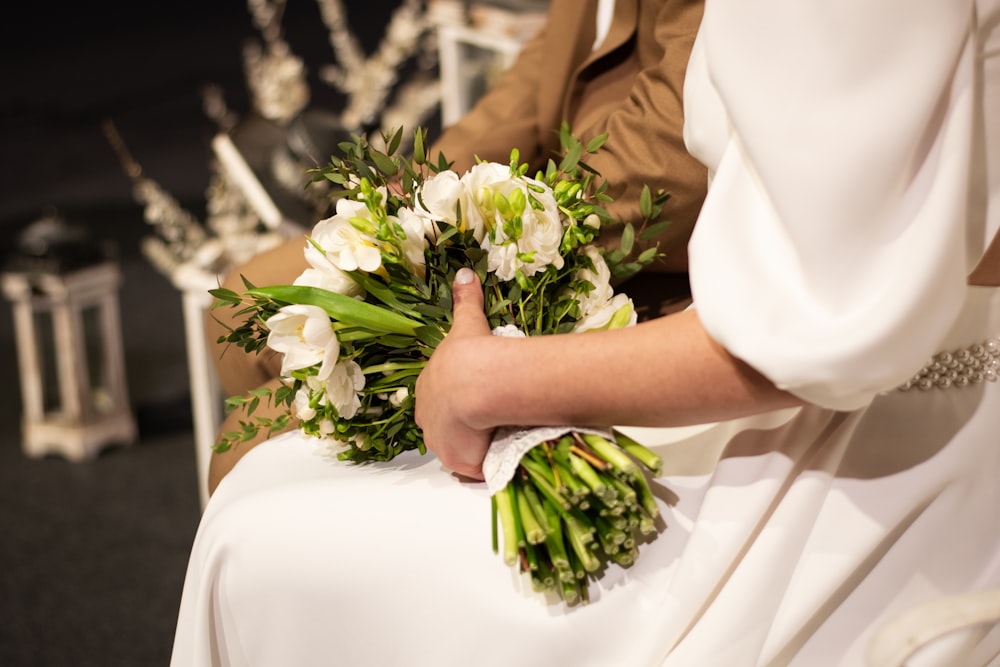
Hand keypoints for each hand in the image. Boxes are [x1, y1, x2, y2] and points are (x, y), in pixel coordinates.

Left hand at [415, 268, 494, 479]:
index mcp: (427, 388)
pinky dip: (484, 463)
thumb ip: (465, 300)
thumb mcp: (466, 323)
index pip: (438, 398)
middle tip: (490, 420)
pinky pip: (472, 466)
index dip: (455, 399)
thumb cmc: (469, 354)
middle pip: (445, 426)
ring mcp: (441, 443)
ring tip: (499, 436)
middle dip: (462, 427)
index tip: (474, 398)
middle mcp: (428, 418)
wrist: (475, 385)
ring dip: (474, 445)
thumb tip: (465, 272)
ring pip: (459, 448)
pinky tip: (501, 454)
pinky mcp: (458, 461)